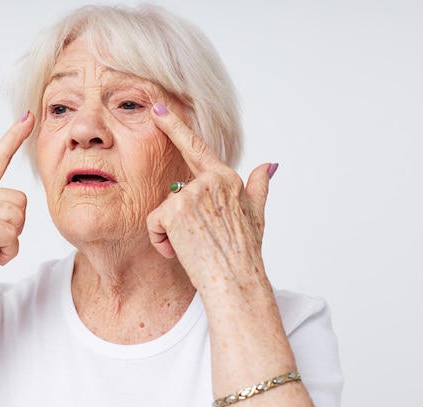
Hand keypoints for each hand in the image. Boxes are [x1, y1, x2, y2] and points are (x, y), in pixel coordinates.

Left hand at [147, 104, 276, 290]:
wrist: (235, 281)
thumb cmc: (244, 252)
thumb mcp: (256, 214)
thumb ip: (258, 186)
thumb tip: (269, 165)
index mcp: (226, 178)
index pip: (196, 146)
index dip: (174, 126)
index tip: (157, 108)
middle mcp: (209, 181)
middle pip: (175, 193)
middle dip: (178, 220)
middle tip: (200, 240)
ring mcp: (191, 194)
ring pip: (163, 209)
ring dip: (170, 232)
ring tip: (192, 247)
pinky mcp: (173, 211)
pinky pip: (153, 224)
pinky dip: (160, 241)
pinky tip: (178, 251)